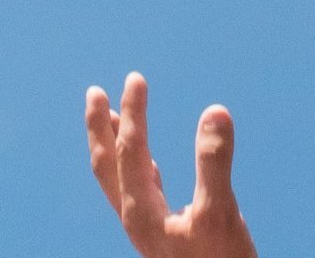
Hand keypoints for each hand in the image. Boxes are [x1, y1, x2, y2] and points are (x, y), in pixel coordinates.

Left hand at [86, 74, 256, 257]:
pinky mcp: (163, 236)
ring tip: (113, 117)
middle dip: (100, 128)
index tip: (136, 78)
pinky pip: (138, 193)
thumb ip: (214, 164)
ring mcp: (147, 229)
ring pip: (118, 179)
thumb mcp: (220, 214)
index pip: (129, 150)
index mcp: (141, 211)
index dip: (133, 111)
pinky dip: (137, 168)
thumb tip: (214, 111)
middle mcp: (136, 219)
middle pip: (106, 166)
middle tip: (95, 93)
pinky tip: (149, 164)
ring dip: (113, 145)